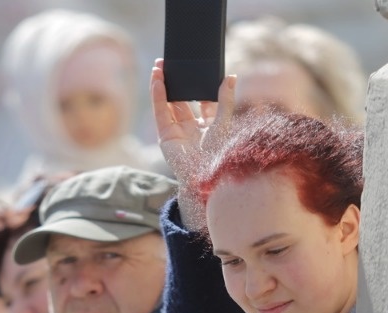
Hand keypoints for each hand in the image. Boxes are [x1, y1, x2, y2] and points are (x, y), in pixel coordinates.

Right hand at [150, 60, 236, 229]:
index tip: (195, 66)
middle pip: (181, 99)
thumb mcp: (224, 122)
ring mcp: (176, 131)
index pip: (201, 99)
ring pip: (168, 103)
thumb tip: (230, 77)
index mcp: (208, 125)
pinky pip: (160, 112)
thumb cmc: (219, 155)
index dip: (198, 83)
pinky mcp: (165, 136)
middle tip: (171, 61)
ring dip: (163, 85)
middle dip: (176, 81)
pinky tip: (157, 81)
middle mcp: (191, 128)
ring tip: (159, 66)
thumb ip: (225, 100)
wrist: (206, 177)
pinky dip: (157, 96)